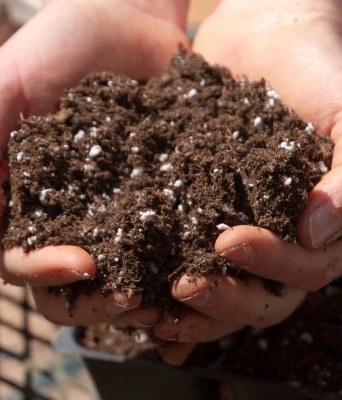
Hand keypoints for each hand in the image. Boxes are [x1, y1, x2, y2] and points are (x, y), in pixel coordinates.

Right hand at [0, 0, 188, 327]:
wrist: (121, 12)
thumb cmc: (48, 48)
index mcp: (19, 201)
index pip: (19, 260)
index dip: (45, 272)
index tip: (84, 263)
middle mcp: (63, 215)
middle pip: (67, 285)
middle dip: (95, 300)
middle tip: (132, 300)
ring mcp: (111, 209)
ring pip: (117, 275)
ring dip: (138, 295)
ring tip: (168, 297)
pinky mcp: (158, 194)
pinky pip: (165, 240)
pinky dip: (177, 261)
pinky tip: (198, 265)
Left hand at [154, 0, 341, 364]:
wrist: (270, 39)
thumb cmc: (320, 73)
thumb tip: (315, 235)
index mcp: (322, 228)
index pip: (303, 270)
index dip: (269, 264)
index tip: (229, 241)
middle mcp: (281, 241)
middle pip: (259, 297)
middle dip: (222, 297)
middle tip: (181, 284)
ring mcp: (239, 233)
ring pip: (221, 292)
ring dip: (189, 310)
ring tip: (149, 310)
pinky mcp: (198, 222)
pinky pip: (185, 264)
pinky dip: (167, 296)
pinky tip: (141, 311)